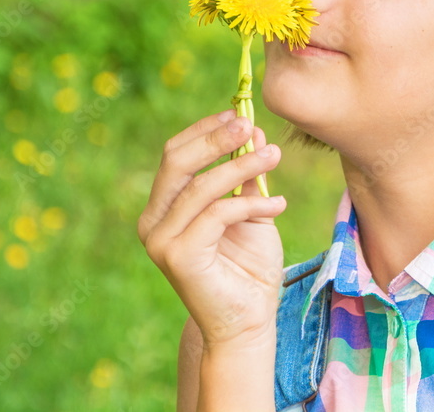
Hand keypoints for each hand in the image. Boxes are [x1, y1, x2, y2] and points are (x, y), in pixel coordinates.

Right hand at [138, 110, 285, 349]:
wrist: (249, 319)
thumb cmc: (249, 265)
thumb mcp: (252, 209)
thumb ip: (247, 174)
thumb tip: (254, 131)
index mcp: (164, 206)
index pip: (175, 154)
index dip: (205, 130)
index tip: (238, 114)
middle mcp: (154, 221)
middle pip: (177, 162)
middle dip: (216, 139)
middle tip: (250, 126)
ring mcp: (161, 240)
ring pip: (202, 186)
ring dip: (243, 166)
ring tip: (274, 156)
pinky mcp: (178, 256)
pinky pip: (218, 213)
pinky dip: (252, 203)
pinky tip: (278, 205)